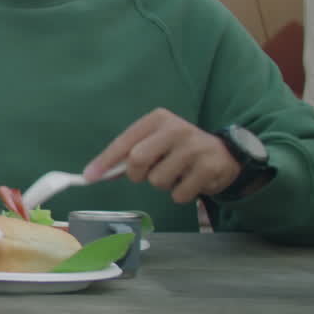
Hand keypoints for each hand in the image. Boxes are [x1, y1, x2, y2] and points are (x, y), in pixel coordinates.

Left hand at [84, 108, 240, 203]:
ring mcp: (195, 147)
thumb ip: (129, 154)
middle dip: (137, 175)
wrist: (224, 153)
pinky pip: (178, 194)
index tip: (89, 177)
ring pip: (158, 180)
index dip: (105, 161)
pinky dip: (179, 194)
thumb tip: (97, 173)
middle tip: (147, 174)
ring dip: (162, 185)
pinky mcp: (209, 167)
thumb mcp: (155, 142)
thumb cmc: (178, 149)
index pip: (124, 141)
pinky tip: (191, 181)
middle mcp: (176, 128)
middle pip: (138, 159)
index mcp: (158, 119)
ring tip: (176, 173)